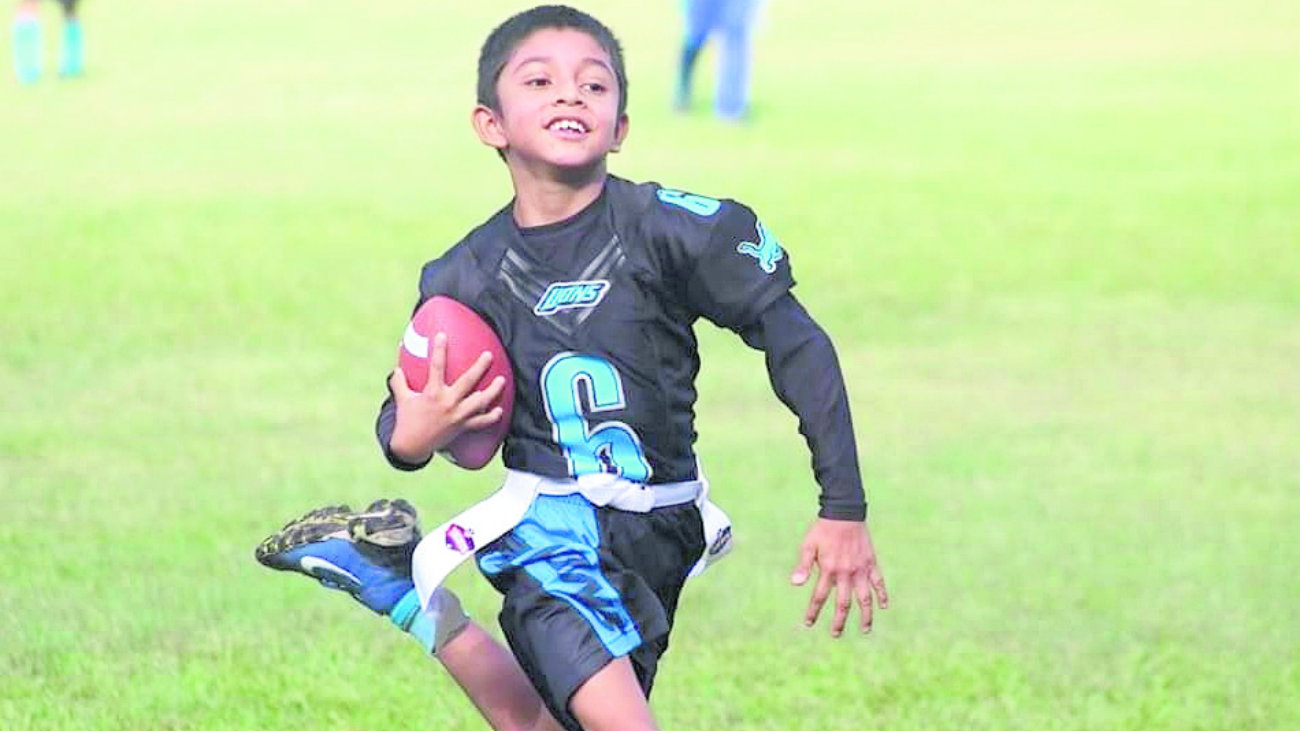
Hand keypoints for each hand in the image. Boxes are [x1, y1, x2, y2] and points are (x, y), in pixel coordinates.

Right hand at [388, 332, 506, 462]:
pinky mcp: (462, 427)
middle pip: (468, 382)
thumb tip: (396, 367)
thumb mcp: (401, 399)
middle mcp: (447, 403)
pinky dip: (491, 417)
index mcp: (432, 393)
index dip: (439, 350)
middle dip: (479, 368)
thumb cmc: (407, 420)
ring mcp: (457, 416)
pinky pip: (481, 422)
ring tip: (502, 380)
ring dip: (493, 391)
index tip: (442, 335)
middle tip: (488, 355)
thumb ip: (399, 381)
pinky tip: (499, 410)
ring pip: (480, 402)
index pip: (436, 367)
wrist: (412, 446)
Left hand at [790, 518, 888, 636]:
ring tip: (866, 629)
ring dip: (866, 615)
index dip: (813, 611)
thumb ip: (803, 565)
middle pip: (843, 604)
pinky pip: (879, 583)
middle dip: (839, 621)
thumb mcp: (809, 546)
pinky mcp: (871, 564)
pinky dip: (882, 595)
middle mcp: (846, 573)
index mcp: (829, 570)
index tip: (808, 623)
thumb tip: (795, 584)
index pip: (820, 596)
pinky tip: (884, 607)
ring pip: (865, 598)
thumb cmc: (823, 530)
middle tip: (836, 634)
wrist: (845, 513)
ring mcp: (861, 570)